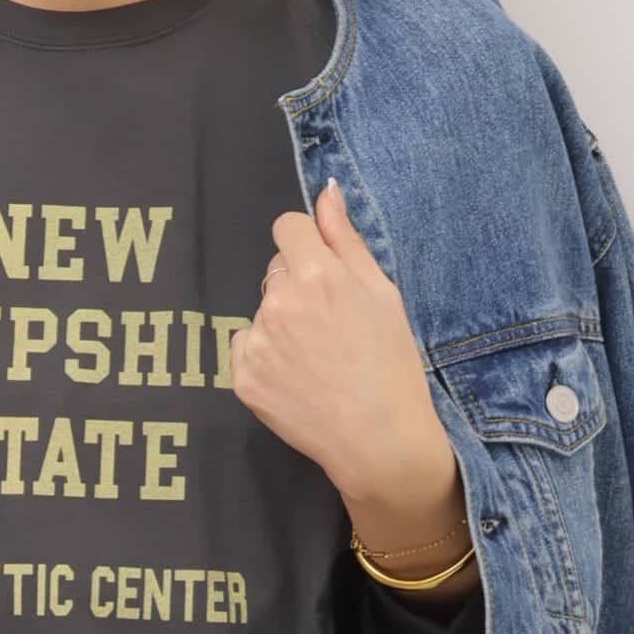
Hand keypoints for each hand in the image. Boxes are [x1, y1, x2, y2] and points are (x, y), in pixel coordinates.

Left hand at [229, 177, 454, 503]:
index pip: (287, 227)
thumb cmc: (391, 364)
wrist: (378, 440)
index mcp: (317, 274)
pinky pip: (246, 348)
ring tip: (316, 360)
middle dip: (297, 288)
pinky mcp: (243, 377)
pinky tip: (297, 380)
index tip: (322, 272)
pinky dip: (265, 359)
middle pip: (276, 270)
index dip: (306, 246)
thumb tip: (325, 193)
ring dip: (281, 325)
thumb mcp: (382, 294)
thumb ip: (346, 240)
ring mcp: (257, 341)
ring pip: (262, 312)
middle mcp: (280, 302)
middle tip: (330, 328)